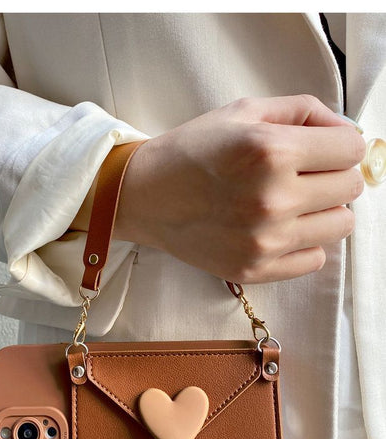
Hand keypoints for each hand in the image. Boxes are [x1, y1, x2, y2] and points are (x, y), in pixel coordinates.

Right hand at [114, 94, 365, 282]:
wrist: (144, 196)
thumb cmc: (191, 151)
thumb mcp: (243, 112)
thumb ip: (304, 111)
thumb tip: (347, 132)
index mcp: (270, 151)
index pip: (351, 148)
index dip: (340, 143)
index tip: (323, 148)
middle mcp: (271, 199)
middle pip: (350, 188)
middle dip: (333, 175)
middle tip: (303, 174)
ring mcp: (263, 241)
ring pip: (340, 225)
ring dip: (323, 210)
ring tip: (291, 203)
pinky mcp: (253, 269)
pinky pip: (314, 259)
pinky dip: (304, 243)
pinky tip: (277, 229)